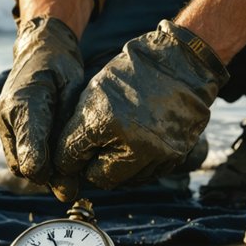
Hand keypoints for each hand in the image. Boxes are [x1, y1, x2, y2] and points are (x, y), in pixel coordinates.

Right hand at [0, 16, 84, 184]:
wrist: (39, 48)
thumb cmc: (61, 65)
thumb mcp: (74, 88)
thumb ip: (68, 123)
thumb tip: (68, 156)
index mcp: (25, 102)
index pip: (30, 149)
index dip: (47, 171)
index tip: (69, 183)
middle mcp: (6, 115)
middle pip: (23, 165)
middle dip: (48, 176)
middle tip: (75, 182)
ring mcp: (1, 123)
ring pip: (19, 165)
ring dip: (41, 171)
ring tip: (67, 166)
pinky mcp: (3, 128)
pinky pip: (17, 157)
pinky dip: (35, 161)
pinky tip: (55, 155)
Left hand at [50, 20, 229, 199]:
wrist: (181, 64)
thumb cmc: (131, 75)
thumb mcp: (92, 95)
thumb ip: (75, 129)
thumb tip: (63, 161)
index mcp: (104, 122)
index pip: (70, 159)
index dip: (66, 159)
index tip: (69, 155)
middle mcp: (133, 144)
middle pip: (98, 178)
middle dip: (91, 167)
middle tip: (94, 152)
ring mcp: (157, 154)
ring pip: (123, 181)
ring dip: (116, 168)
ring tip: (119, 143)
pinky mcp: (175, 158)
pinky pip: (146, 175)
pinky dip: (138, 166)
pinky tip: (138, 145)